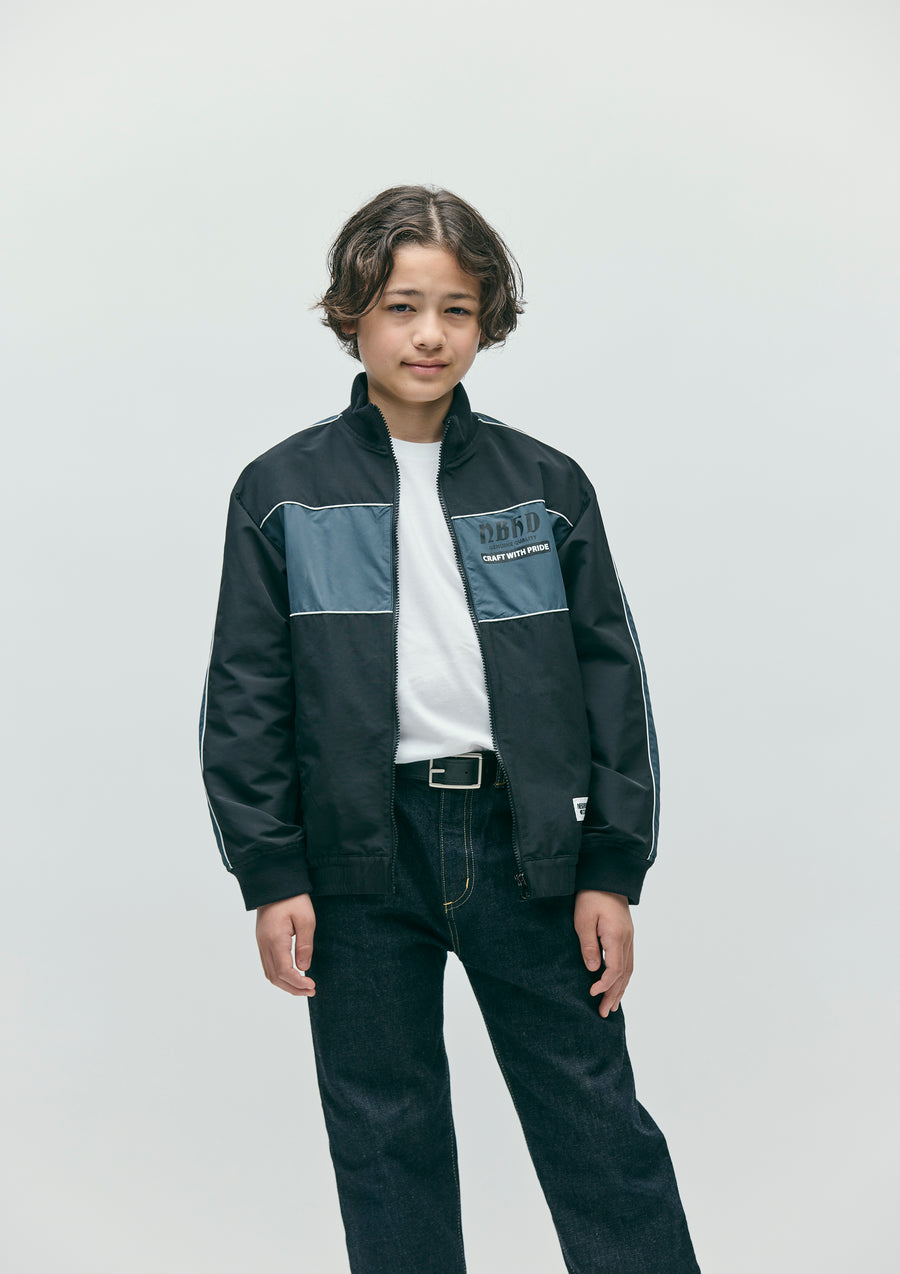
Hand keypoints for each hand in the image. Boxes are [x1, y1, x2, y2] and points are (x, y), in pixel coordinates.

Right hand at [255, 893, 316, 996]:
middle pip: (275, 977)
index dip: (298, 983)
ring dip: (285, 984)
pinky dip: (279, 975)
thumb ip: (305, 945)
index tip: (312, 986)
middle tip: (311, 991)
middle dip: (292, 988)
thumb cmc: (293, 898)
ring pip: (269, 973)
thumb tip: (304, 968)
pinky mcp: (262, 940)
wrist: (274, 883)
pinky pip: (268, 965)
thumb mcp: (306, 919)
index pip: (284, 971)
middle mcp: (264, 944)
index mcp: (275, 939)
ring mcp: (261, 943)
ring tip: (302, 988)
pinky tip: (291, 975)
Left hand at [573, 890, 633, 1017]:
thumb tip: (593, 970)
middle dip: (614, 994)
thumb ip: (588, 945)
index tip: (592, 993)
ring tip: (612, 1006)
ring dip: (621, 989)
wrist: (606, 877)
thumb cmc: (591, 896)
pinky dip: (624, 977)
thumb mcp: (583, 919)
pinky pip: (628, 961)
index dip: (604, 984)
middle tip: (604, 1012)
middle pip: (624, 974)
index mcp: (616, 936)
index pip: (614, 969)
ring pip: (629, 969)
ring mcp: (629, 938)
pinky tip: (619, 985)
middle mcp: (627, 940)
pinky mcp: (626, 935)